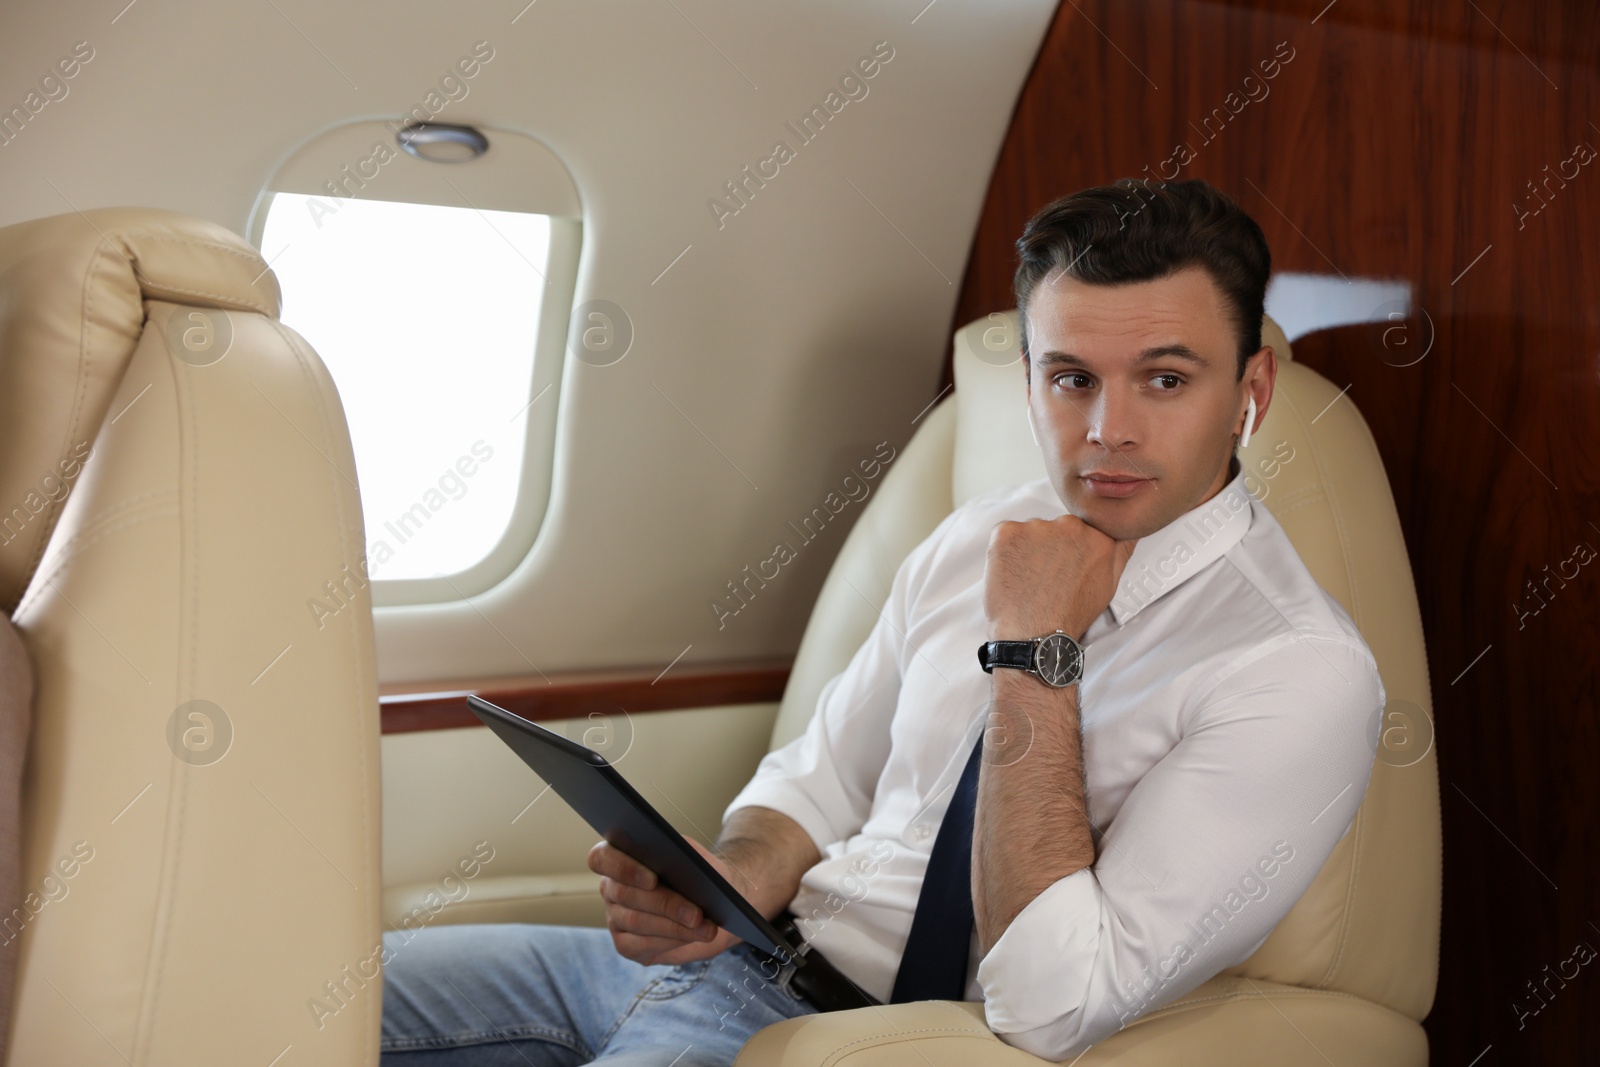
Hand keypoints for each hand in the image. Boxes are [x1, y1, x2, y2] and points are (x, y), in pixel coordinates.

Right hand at [587, 837, 747, 965]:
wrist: (714, 904)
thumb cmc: (700, 875)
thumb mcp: (695, 858)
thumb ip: (681, 854)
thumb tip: (676, 861)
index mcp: (619, 856)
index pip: (601, 858)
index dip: (624, 868)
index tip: (652, 879)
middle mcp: (611, 887)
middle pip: (625, 894)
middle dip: (665, 904)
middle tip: (696, 913)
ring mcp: (615, 917)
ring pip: (636, 921)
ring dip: (674, 926)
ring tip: (704, 927)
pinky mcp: (625, 944)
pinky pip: (642, 945)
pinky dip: (671, 941)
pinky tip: (692, 936)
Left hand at [983, 514, 1136, 639]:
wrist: (1033, 634)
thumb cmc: (1069, 615)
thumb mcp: (1109, 585)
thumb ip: (1122, 550)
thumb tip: (1131, 530)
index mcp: (1097, 537)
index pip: (1083, 528)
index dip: (1071, 547)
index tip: (1066, 564)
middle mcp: (1069, 526)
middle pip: (1056, 528)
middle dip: (1050, 546)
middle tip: (1046, 576)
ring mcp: (1036, 527)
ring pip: (1030, 531)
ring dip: (1027, 548)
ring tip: (1029, 578)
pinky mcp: (1007, 532)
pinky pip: (1005, 533)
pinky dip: (1006, 550)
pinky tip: (1012, 572)